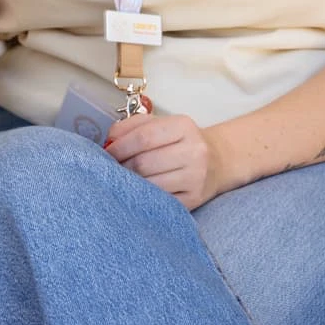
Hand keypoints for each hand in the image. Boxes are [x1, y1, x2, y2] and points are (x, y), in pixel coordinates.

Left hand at [104, 114, 229, 210]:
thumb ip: (132, 126)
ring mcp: (196, 178)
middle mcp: (194, 152)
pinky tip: (138, 191)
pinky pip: (160, 200)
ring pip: (150, 184)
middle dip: (121, 167)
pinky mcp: (194, 199)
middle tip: (111, 168)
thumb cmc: (181, 141)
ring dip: (130, 183)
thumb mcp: (161, 124)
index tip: (107, 152)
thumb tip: (109, 140)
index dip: (120, 146)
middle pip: (144, 163)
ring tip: (123, 179)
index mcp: (184, 127)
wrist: (218, 161)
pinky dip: (144, 196)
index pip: (143, 137)